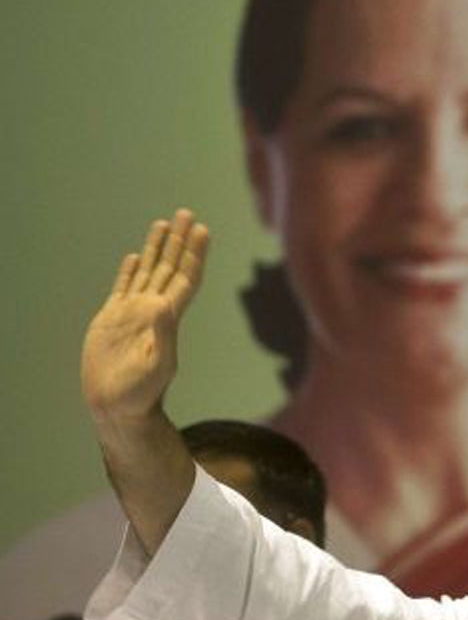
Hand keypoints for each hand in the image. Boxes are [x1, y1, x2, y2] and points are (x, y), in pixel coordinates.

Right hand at [81, 210, 209, 430]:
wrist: (118, 405)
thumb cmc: (139, 393)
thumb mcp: (155, 364)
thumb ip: (161, 335)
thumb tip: (164, 305)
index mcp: (167, 318)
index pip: (185, 278)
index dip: (194, 254)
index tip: (202, 230)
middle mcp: (153, 310)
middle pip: (170, 267)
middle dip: (179, 241)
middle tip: (187, 213)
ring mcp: (133, 313)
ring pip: (149, 272)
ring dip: (157, 248)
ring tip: (164, 223)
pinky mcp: (113, 319)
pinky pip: (124, 287)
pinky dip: (131, 270)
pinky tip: (135, 257)